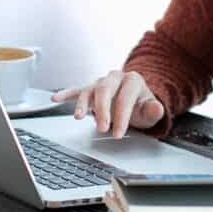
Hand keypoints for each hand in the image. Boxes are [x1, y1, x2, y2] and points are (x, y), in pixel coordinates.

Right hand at [51, 70, 165, 138]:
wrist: (134, 100)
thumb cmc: (141, 106)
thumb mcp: (151, 111)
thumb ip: (154, 110)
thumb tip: (156, 108)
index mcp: (132, 80)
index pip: (125, 98)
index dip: (122, 116)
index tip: (118, 134)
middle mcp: (115, 78)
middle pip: (105, 91)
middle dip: (102, 111)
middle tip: (102, 128)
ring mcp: (101, 82)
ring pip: (89, 90)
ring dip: (83, 104)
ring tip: (78, 117)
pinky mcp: (90, 88)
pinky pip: (77, 90)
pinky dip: (66, 94)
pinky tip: (56, 98)